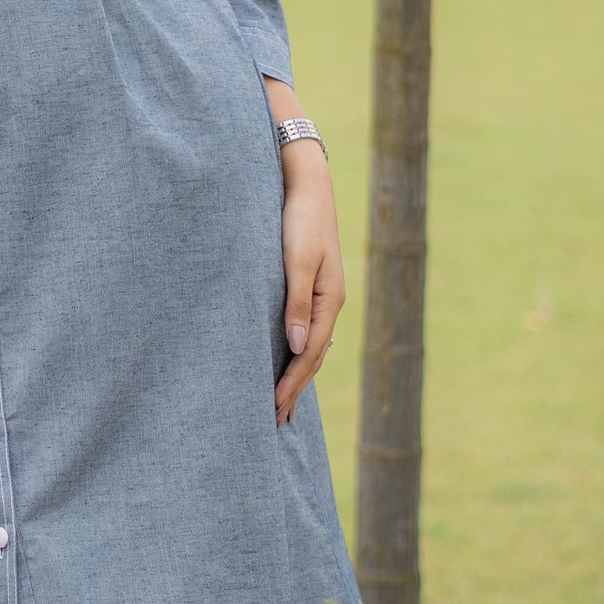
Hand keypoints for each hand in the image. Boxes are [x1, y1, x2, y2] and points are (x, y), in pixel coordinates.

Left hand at [276, 149, 346, 425]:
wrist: (307, 184)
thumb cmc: (299, 219)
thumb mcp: (296, 260)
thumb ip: (296, 303)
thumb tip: (295, 347)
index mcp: (329, 299)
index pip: (309, 353)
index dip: (292, 382)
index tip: (274, 407)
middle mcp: (329, 302)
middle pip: (313, 355)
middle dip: (295, 387)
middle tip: (275, 420)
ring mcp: (323, 294)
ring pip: (311, 344)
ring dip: (297, 373)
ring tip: (282, 400)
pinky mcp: (312, 285)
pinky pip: (307, 328)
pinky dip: (298, 351)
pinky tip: (288, 358)